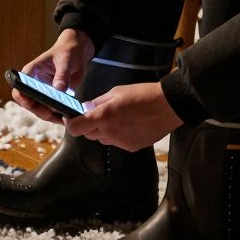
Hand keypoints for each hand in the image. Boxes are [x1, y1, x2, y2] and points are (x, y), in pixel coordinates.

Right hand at [11, 29, 94, 123]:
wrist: (76, 55)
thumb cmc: (67, 52)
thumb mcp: (65, 61)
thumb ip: (62, 75)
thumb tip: (58, 90)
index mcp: (31, 72)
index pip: (19, 86)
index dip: (21, 96)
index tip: (29, 103)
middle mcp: (34, 84)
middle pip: (28, 102)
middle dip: (39, 110)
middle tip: (52, 113)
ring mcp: (42, 92)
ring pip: (39, 109)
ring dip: (50, 116)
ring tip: (63, 118)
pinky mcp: (52, 98)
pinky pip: (51, 111)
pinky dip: (57, 116)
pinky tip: (67, 117)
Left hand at [63, 82, 183, 151]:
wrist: (168, 106)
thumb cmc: (142, 95)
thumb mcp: (116, 92)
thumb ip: (98, 102)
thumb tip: (85, 108)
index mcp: (103, 117)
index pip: (76, 128)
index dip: (71, 124)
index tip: (71, 118)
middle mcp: (110, 132)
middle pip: (88, 134)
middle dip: (88, 125)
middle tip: (98, 114)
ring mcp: (121, 142)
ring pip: (103, 139)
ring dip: (103, 130)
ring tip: (118, 117)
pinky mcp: (131, 147)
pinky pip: (117, 142)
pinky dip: (118, 135)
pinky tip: (130, 124)